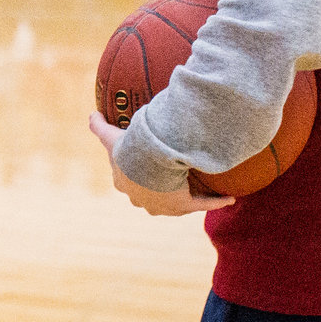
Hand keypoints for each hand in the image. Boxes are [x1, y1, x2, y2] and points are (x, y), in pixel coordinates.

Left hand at [88, 113, 231, 214]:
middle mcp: (141, 199)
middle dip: (156, 190)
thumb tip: (91, 115)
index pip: (127, 182)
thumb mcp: (110, 136)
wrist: (147, 163)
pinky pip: (201, 205)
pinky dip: (215, 202)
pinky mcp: (182, 206)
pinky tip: (229, 199)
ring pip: (174, 203)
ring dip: (185, 197)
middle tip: (168, 177)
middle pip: (149, 197)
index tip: (141, 165)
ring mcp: (162, 206)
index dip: (133, 174)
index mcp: (124, 184)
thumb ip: (98, 125)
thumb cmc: (128, 151)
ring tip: (194, 188)